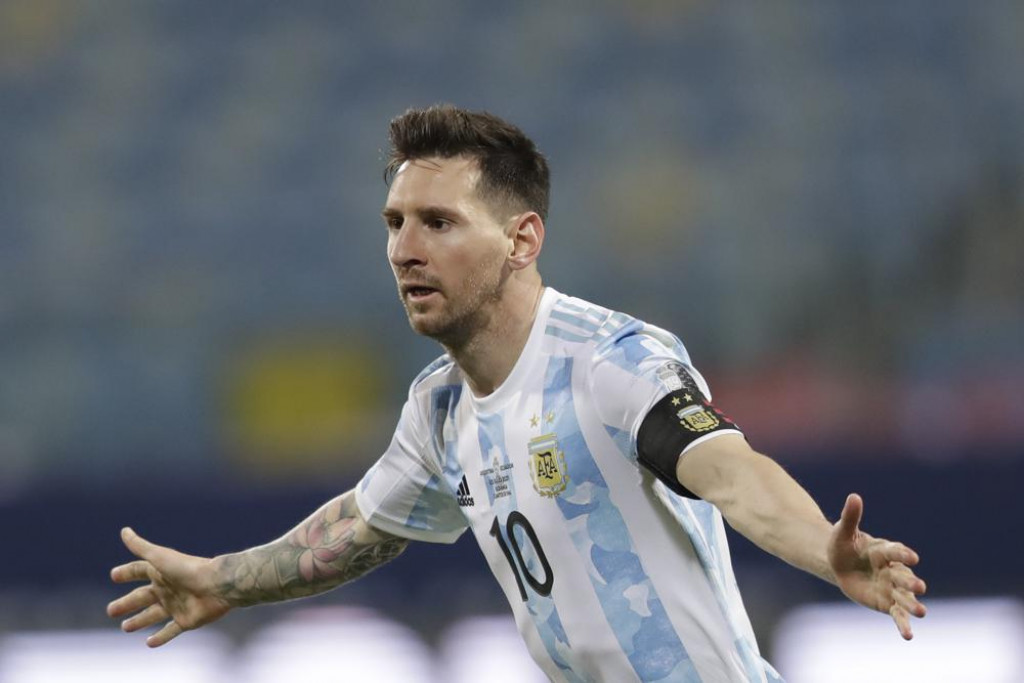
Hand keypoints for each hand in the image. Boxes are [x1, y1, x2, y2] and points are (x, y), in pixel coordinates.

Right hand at [107, 527, 230, 646]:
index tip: (114, 575)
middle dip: (127, 603)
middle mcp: (168, 588)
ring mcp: (177, 605)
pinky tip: (149, 643)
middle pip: (142, 597)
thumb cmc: (188, 569)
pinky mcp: (186, 621)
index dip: (127, 572)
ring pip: (153, 615)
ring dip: (139, 621)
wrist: (217, 585)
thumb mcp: (160, 557)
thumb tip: (124, 530)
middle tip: (110, 610)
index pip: (139, 571)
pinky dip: (161, 637)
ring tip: (125, 627)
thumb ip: (140, 546)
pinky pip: (171, 631)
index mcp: (161, 572)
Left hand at [828, 494, 926, 639]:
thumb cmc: (843, 545)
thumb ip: (850, 516)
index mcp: (884, 550)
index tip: (911, 557)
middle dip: (911, 582)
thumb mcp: (842, 531)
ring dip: (912, 604)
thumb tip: (853, 496)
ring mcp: (891, 587)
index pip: (895, 551)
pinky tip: (908, 636)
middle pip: (904, 576)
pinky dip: (903, 624)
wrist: (840, 563)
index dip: (903, 554)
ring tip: (921, 613)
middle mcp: (892, 569)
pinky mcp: (886, 602)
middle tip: (919, 588)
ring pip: (905, 597)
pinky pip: (897, 614)